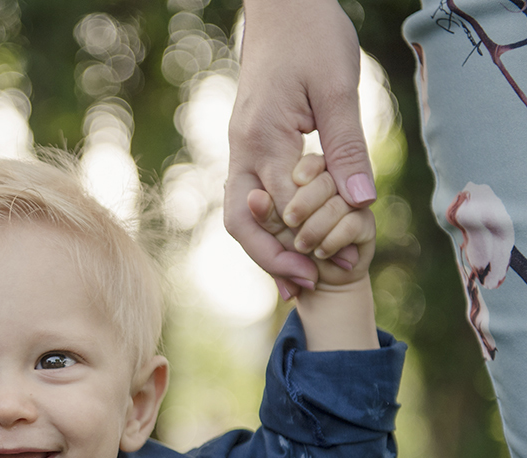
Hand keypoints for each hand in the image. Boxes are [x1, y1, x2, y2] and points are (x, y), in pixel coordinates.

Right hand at [225, 0, 373, 298]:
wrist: (282, 6)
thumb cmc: (312, 38)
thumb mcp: (339, 89)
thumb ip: (346, 148)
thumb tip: (360, 205)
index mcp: (262, 139)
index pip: (281, 210)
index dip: (309, 244)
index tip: (339, 267)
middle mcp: (242, 151)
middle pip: (244, 223)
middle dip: (272, 261)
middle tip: (306, 287)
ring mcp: (240, 150)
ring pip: (242, 215)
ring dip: (267, 250)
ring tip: (298, 278)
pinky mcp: (248, 147)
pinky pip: (251, 197)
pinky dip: (268, 227)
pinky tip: (290, 243)